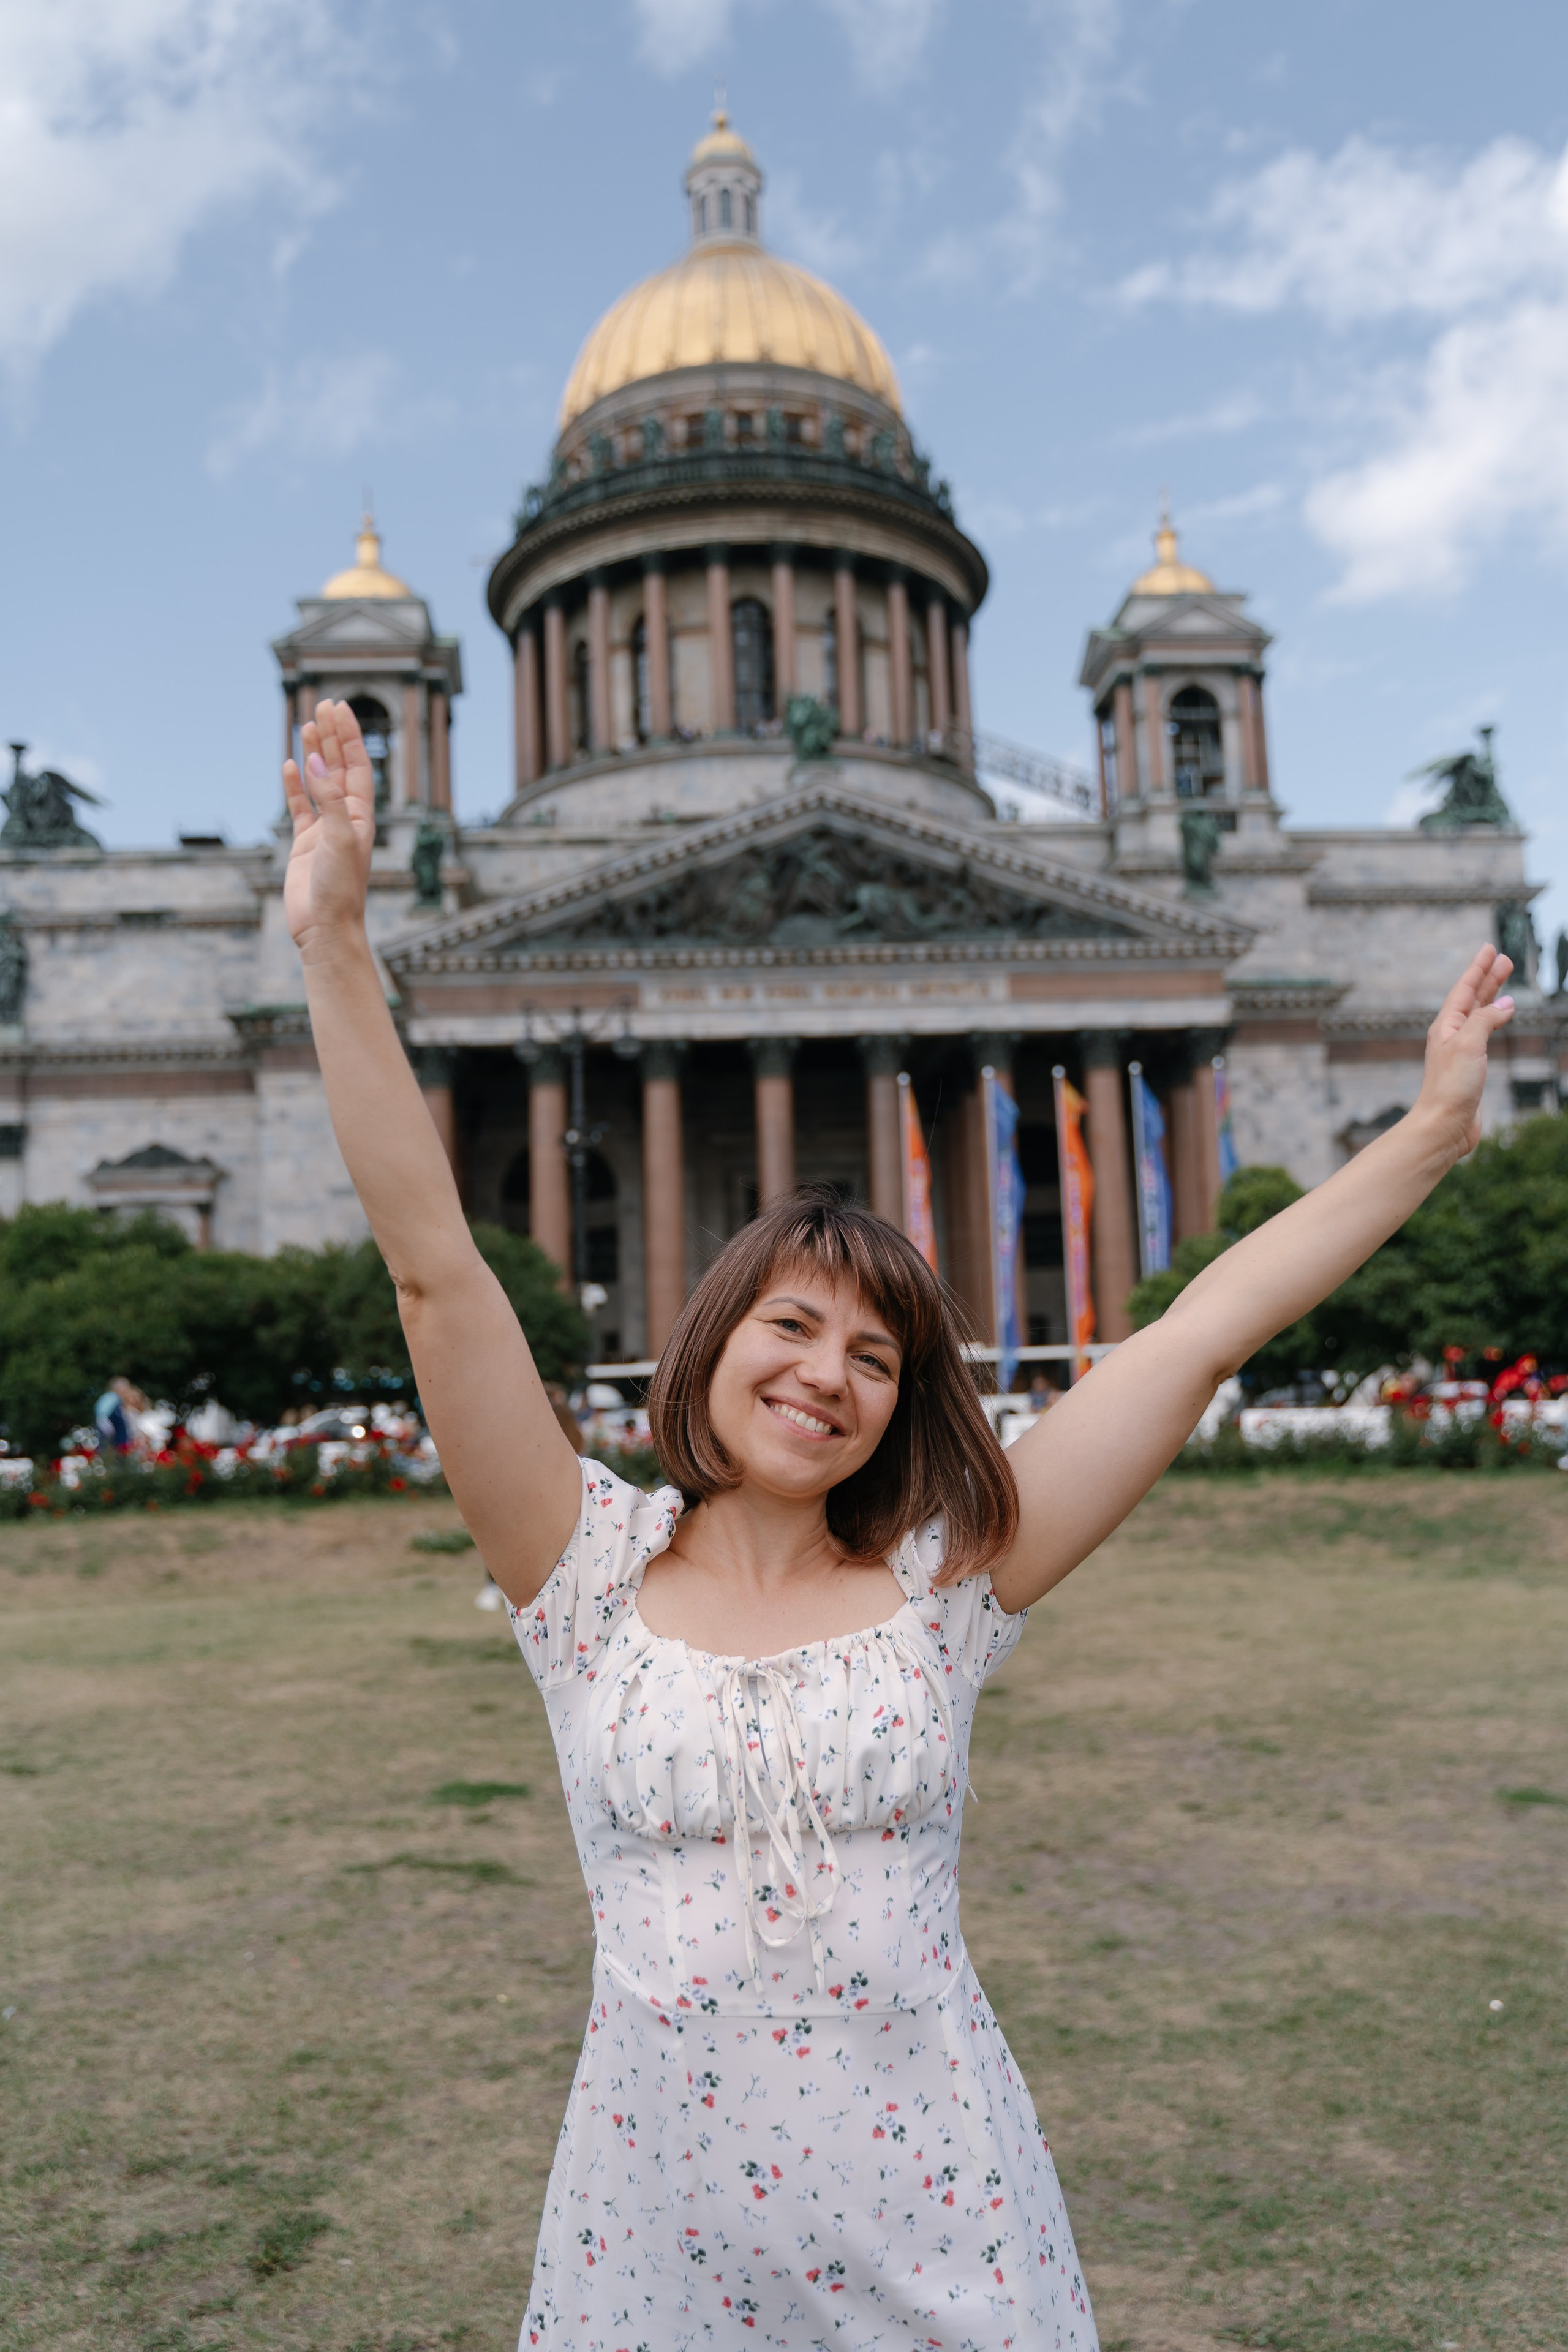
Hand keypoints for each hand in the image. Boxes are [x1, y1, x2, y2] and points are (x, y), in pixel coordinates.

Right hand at [283, 700, 375, 952]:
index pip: (356, 765)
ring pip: (319, 783)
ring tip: (308, 725)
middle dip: (332, 736)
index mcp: (361, 816)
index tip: (338, 708)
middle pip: (338, 767)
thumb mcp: (338, 839)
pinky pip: (300, 807)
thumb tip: (316, 762)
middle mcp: (345, 819)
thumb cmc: (340, 889)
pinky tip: (291, 765)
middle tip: (323, 704)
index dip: (348, 735)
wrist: (325, 928)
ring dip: (315, 754)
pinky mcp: (304, 844)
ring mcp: (324, 830)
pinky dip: (295, 786)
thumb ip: (329, 799)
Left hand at [1414, 944, 1514, 1158]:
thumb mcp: (1468, 1045)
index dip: (1478, 968)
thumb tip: (1505, 1005)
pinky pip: (1484, 1034)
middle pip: (1472, 998)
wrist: (1443, 1126)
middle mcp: (1451, 1035)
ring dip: (1492, 996)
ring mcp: (1461, 1051)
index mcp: (1446, 1026)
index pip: (1464, 989)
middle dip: (1488, 978)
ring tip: (1505, 980)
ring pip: (1479, 1015)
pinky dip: (1494, 1020)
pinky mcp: (1470, 1068)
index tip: (1489, 949)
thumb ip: (1485, 1020)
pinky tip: (1500, 1018)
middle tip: (1505, 960)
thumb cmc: (1450, 1087)